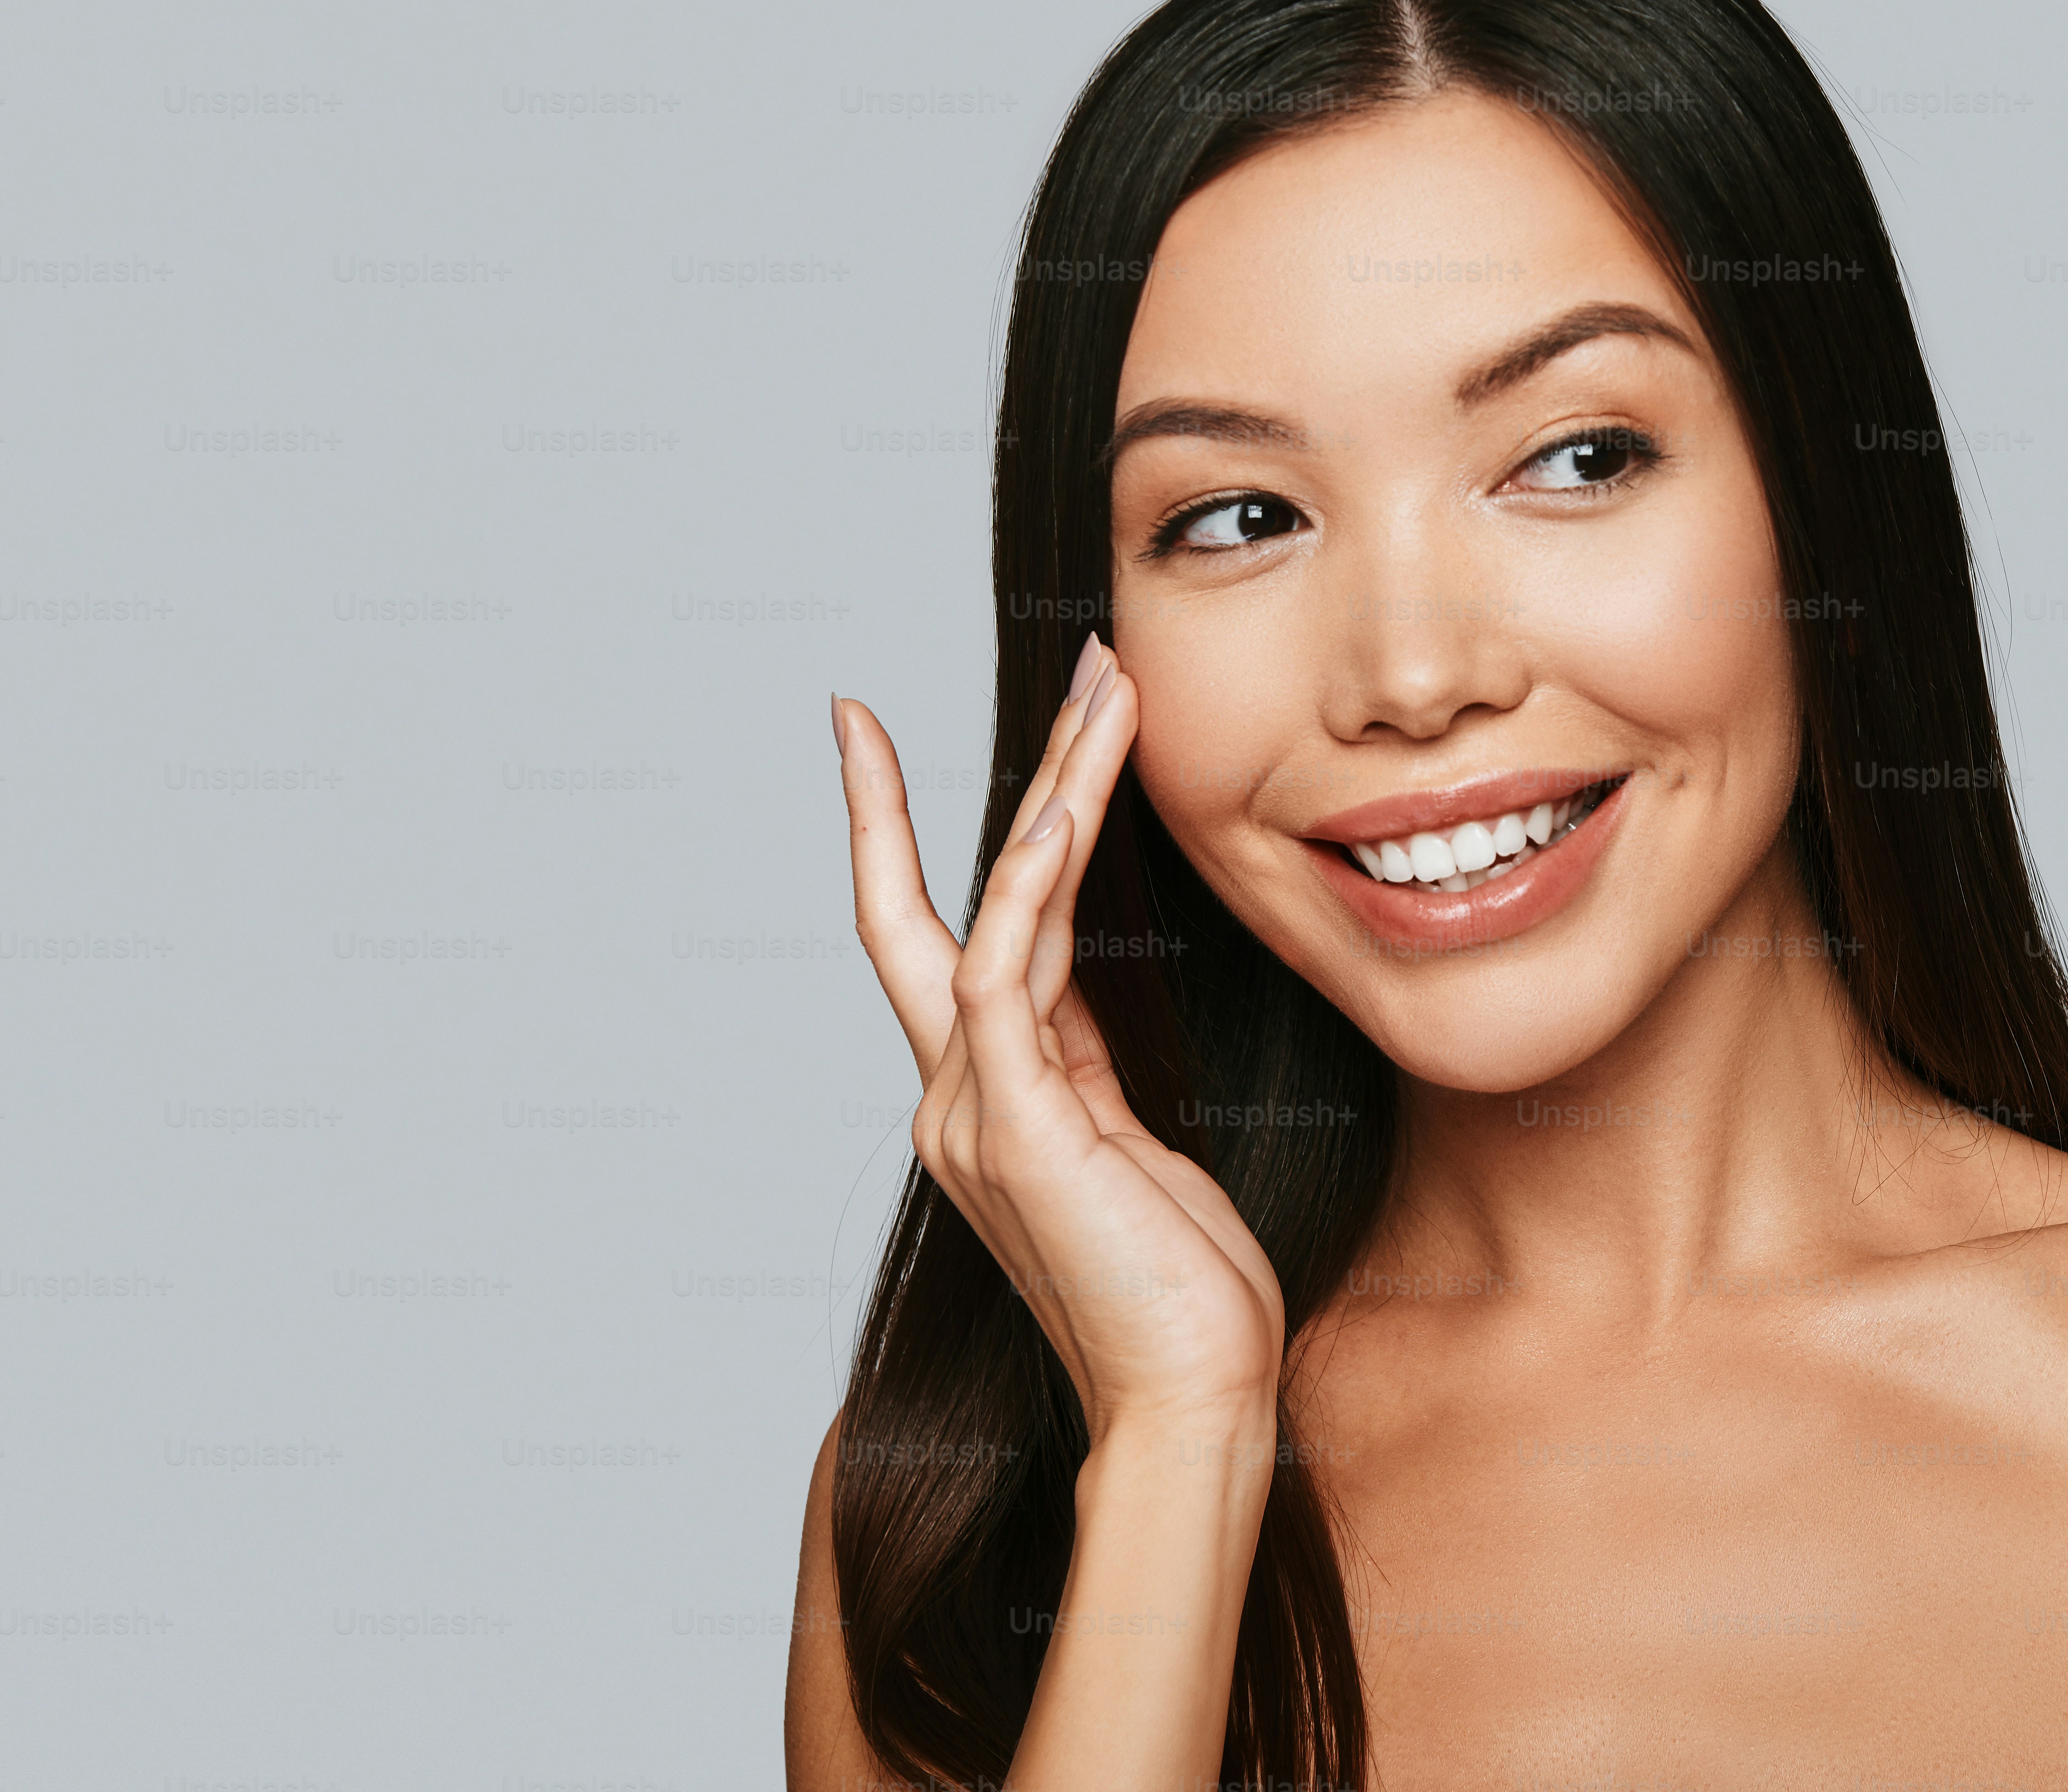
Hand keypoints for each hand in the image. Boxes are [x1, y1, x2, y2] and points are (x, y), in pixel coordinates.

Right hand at [833, 637, 1284, 1443]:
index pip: (949, 933)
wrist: (1189, 1401)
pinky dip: (1030, 884)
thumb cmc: (1183, 1291)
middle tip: (1072, 666)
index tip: (878, 733)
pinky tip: (1066, 810)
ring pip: (998, 905)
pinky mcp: (1021, 1125)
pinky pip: (1007, 973)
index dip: (920, 831)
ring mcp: (979, 1109)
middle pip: (950, 897)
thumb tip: (1085, 1005)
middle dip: (1002, 774)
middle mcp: (962, 1094)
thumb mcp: (1134, 1151)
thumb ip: (1090, 1073)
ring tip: (1108, 690)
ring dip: (1057, 788)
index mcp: (990, 1098)